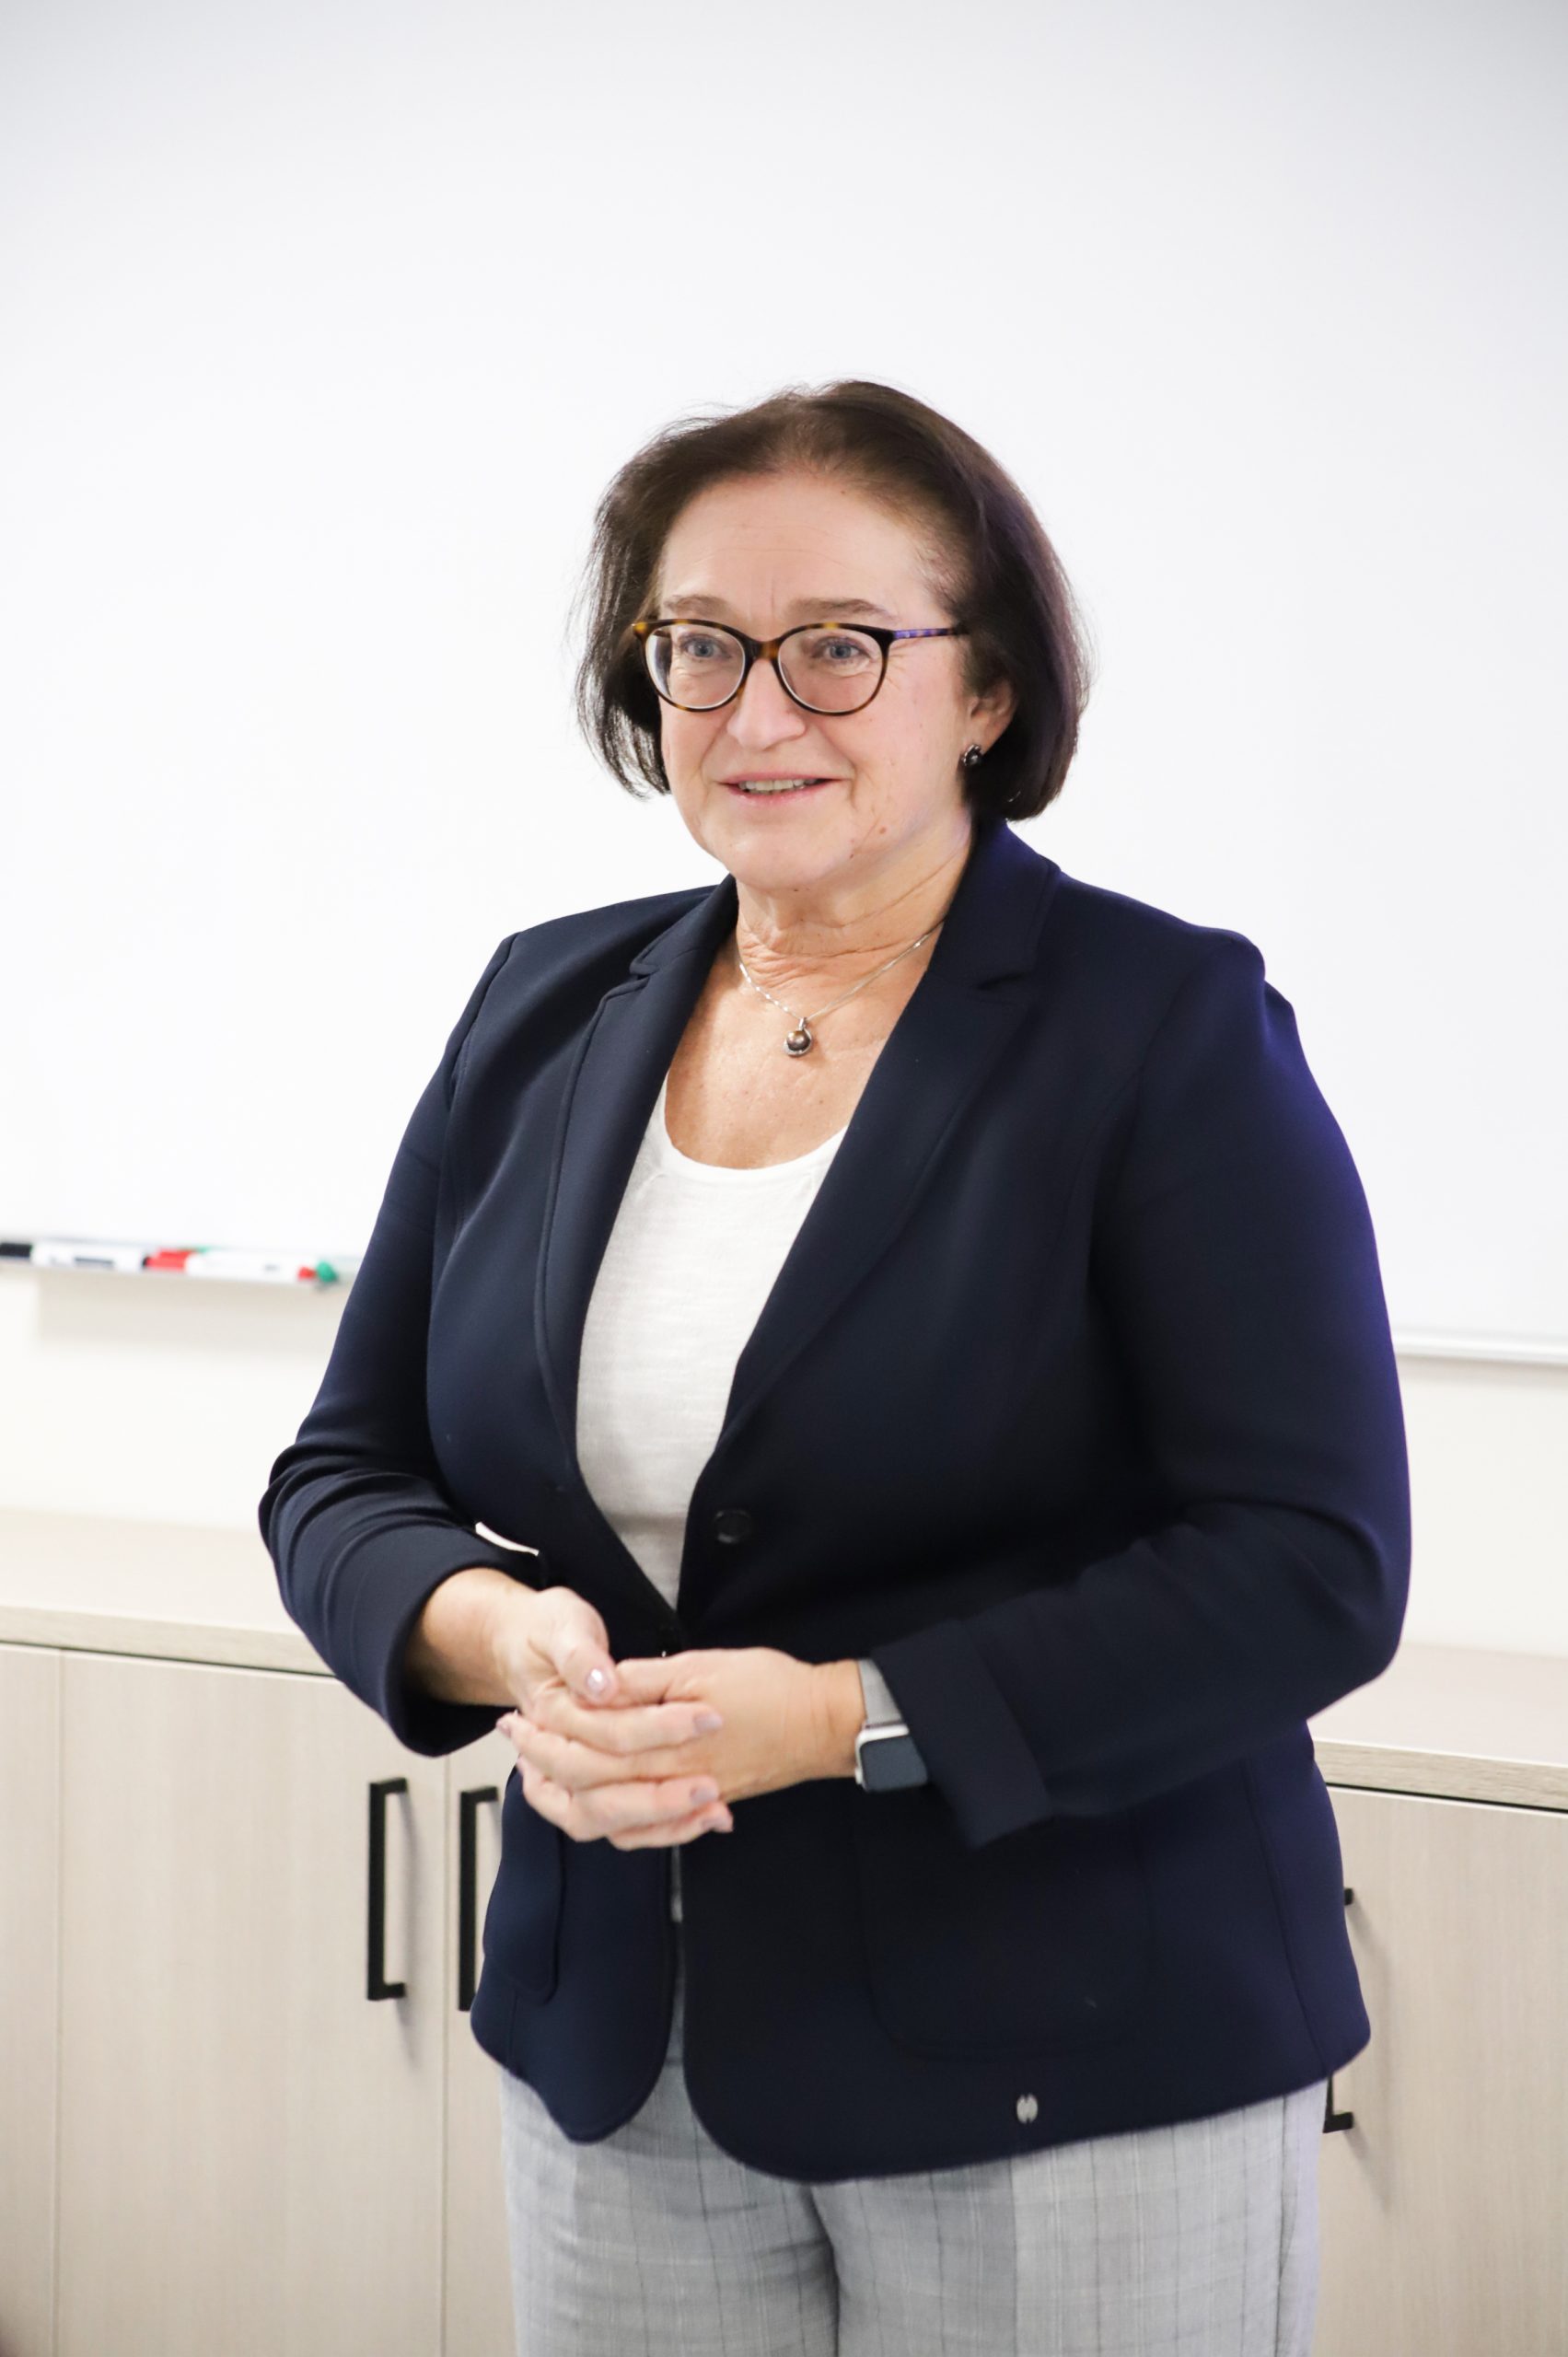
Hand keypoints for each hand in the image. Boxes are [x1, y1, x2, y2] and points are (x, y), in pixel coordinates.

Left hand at [497, 1627, 844, 1850]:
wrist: (822, 1724)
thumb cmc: (769, 1688)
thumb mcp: (701, 1666)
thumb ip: (644, 1682)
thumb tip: (597, 1684)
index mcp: (664, 1746)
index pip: (587, 1750)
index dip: (547, 1735)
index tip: (520, 1716)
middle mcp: (669, 1784)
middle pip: (589, 1789)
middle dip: (544, 1765)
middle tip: (518, 1742)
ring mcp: (685, 1801)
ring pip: (611, 1822)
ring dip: (569, 1801)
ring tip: (539, 1778)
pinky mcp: (701, 1806)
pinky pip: (647, 1834)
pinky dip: (614, 1825)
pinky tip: (596, 1808)